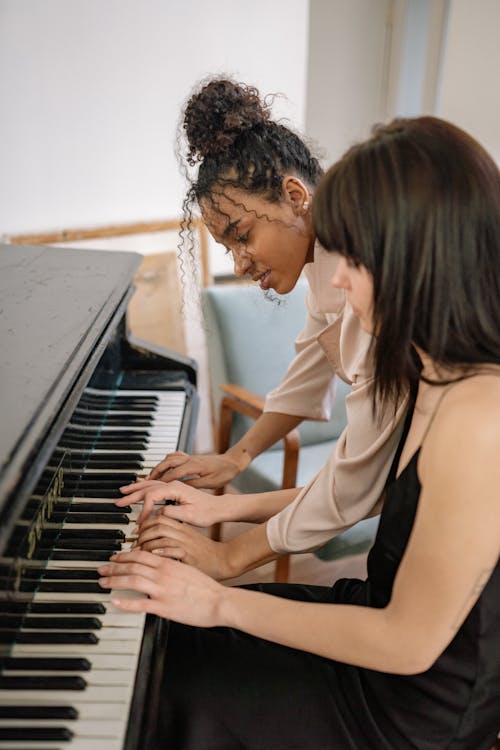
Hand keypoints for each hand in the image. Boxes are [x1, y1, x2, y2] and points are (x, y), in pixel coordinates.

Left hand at [98, 549, 225, 625]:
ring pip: (132, 580)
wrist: (219, 601)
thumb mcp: (187, 569)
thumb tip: (158, 566)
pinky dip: (125, 602)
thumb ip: (171, 567)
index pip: (140, 554)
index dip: (124, 555)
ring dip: (114, 580)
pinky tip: (115, 601)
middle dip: (113, 566)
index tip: (115, 558)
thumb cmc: (206, 587)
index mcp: (169, 563)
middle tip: (101, 569)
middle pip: (132, 565)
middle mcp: (163, 574)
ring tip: (102, 582)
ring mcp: (162, 590)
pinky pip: (140, 604)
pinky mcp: (164, 606)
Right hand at [115, 479, 228, 525]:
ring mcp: (174, 485)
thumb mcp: (191, 515)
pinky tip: (140, 487)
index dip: (144, 509)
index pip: (152, 496)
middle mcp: (173, 484)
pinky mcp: (175, 489)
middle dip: (132, 494)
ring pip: (150, 484)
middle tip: (118, 502)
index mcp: (176, 488)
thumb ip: (173, 513)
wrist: (219, 507)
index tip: (141, 523)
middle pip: (148, 486)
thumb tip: (158, 513)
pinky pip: (156, 485)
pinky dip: (145, 487)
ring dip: (136, 488)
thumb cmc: (208, 512)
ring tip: (123, 492)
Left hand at [134, 514, 229, 578]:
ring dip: (146, 545)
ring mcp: (185, 544)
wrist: (225, 560)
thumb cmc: (207, 553)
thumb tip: (153, 541)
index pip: (159, 518)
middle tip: (134, 545)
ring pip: (160, 537)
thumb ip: (174, 536)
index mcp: (182, 528)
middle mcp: (182, 534)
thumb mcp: (189, 539)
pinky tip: (152, 558)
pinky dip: (159, 553)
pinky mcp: (188, 556)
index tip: (136, 533)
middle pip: (156, 526)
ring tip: (139, 554)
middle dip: (141, 534)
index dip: (144, 524)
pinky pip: (170, 551)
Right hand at [148, 451, 241, 488]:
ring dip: (158, 466)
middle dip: (153, 472)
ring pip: (168, 459)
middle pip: (166, 464)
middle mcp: (189, 459)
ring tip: (149, 476)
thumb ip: (193, 485)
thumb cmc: (224, 473)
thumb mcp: (210, 483)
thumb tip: (178, 489)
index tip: (150, 490)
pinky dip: (166, 460)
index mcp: (193, 466)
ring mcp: (190, 457)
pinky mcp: (191, 457)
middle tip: (143, 482)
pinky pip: (175, 456)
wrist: (233, 461)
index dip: (160, 483)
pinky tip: (163, 466)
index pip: (172, 475)